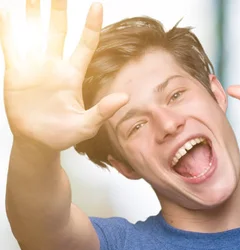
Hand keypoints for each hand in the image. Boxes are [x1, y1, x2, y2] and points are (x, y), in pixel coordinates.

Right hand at [0, 0, 127, 151]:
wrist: (37, 142)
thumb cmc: (63, 134)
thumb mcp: (87, 125)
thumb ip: (103, 111)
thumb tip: (124, 98)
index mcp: (73, 76)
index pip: (86, 44)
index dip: (92, 25)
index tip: (97, 5)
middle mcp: (55, 67)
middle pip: (58, 31)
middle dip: (59, 11)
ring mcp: (35, 68)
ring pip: (35, 34)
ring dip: (34, 14)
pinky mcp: (16, 73)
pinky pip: (11, 46)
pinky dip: (9, 30)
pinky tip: (8, 13)